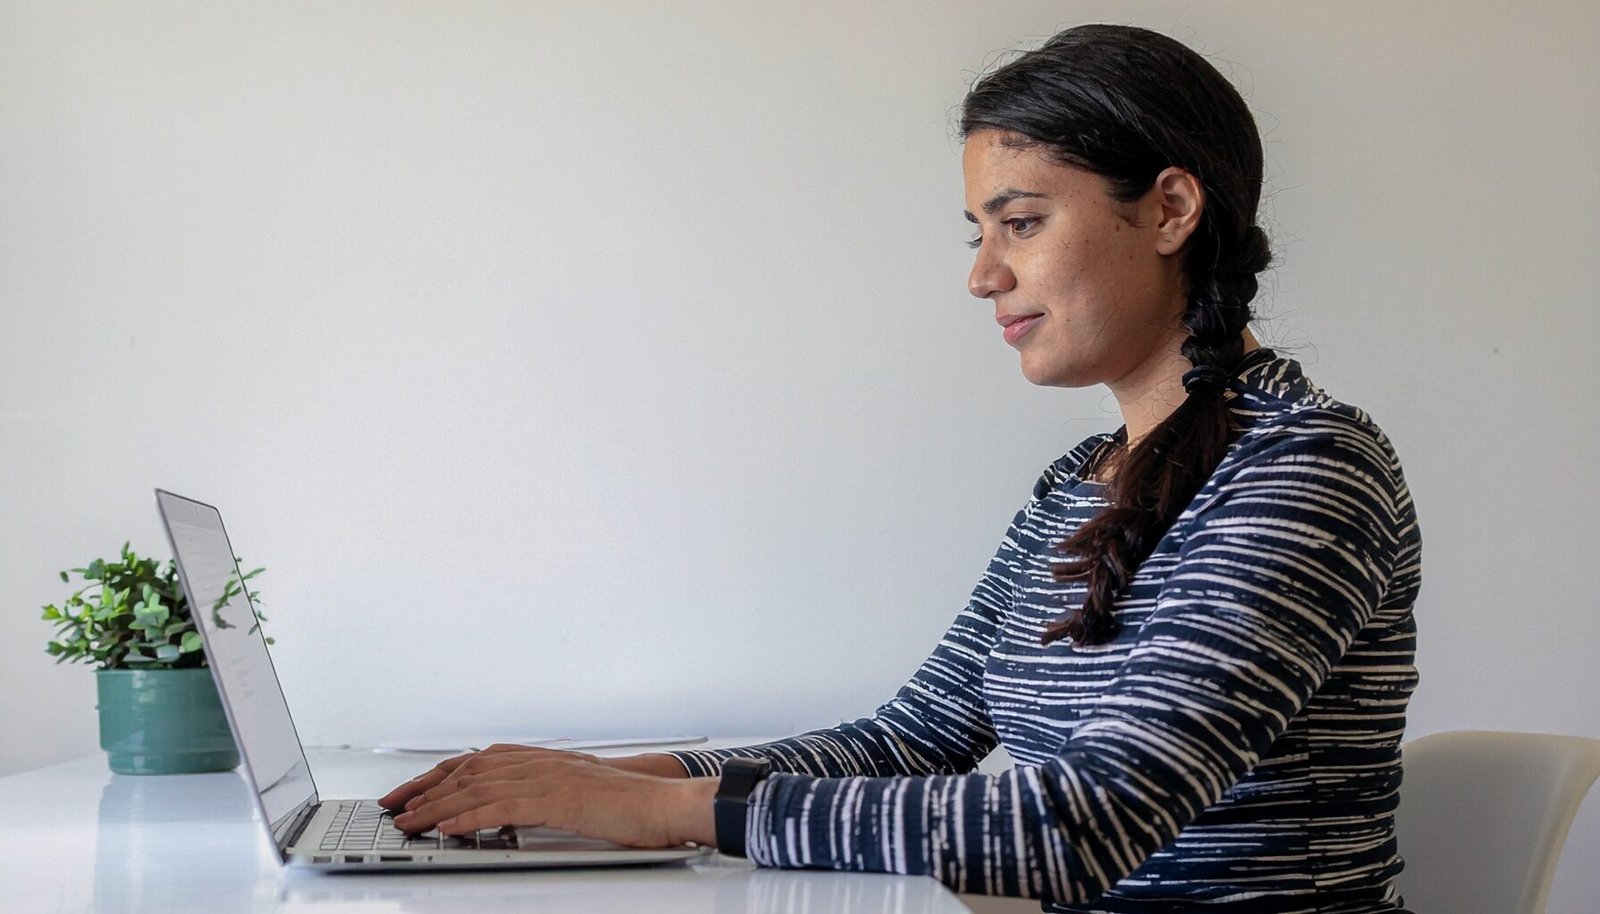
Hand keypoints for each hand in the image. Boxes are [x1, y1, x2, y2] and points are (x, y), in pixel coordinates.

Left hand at [378, 745, 686, 811]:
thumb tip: (509, 814)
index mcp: (544, 760)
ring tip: (409, 820)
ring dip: (436, 804)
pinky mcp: (556, 799)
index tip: (412, 790)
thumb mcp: (578, 796)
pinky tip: (448, 826)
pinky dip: (469, 816)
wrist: (664, 802)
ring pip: (477, 786)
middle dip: (425, 787)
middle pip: (468, 769)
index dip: (440, 775)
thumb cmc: (629, 805)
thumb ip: (543, 798)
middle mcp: (540, 762)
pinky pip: (501, 807)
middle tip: (394, 805)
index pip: (478, 761)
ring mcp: (547, 778)